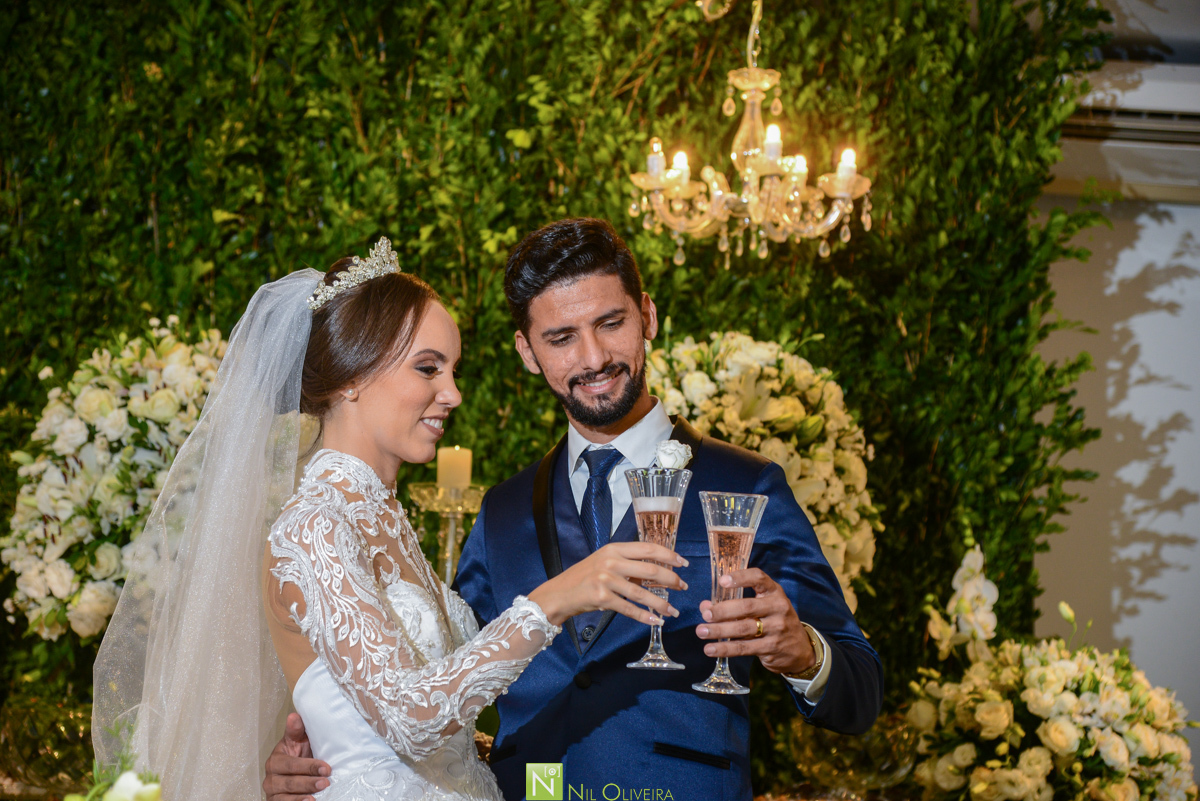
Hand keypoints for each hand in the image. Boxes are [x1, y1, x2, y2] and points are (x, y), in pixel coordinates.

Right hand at [263, 712, 331, 800]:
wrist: (300, 773)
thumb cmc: (300, 755)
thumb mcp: (299, 741)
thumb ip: (296, 731)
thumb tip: (294, 716)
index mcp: (276, 760)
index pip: (291, 765)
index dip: (309, 767)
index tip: (326, 768)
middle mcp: (271, 778)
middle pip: (289, 783)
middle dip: (308, 783)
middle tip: (325, 782)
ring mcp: (273, 793)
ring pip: (286, 798)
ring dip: (302, 798)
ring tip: (316, 797)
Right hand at [528, 541, 687, 626]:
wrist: (558, 593)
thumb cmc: (583, 578)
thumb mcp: (605, 563)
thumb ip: (627, 564)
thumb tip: (657, 571)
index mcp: (614, 549)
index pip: (648, 549)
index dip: (669, 555)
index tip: (683, 563)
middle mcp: (611, 562)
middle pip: (650, 569)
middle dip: (671, 579)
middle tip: (683, 587)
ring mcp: (606, 580)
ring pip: (642, 592)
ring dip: (661, 603)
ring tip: (673, 611)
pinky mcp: (602, 598)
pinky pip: (629, 608)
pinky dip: (645, 616)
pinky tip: (656, 620)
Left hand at [694, 568, 814, 675]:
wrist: (800, 649)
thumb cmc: (774, 621)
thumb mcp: (761, 607)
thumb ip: (734, 604)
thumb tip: (705, 607)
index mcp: (774, 592)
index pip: (758, 578)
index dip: (740, 578)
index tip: (722, 581)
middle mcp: (778, 607)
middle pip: (747, 607)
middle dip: (723, 610)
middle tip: (706, 614)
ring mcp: (777, 628)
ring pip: (743, 628)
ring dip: (719, 630)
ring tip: (701, 632)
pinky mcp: (771, 647)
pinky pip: (744, 647)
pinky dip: (725, 649)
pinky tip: (710, 649)